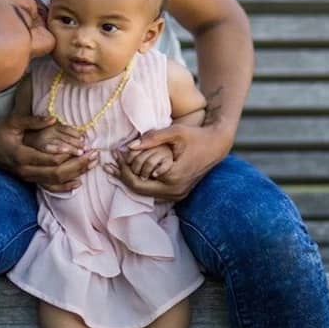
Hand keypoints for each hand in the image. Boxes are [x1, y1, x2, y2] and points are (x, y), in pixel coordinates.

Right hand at [0, 114, 98, 191]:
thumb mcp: (12, 122)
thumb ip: (32, 121)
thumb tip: (52, 118)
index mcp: (22, 155)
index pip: (50, 159)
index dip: (70, 155)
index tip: (85, 147)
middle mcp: (26, 170)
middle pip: (57, 173)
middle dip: (78, 166)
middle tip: (95, 157)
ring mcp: (27, 177)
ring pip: (55, 182)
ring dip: (75, 175)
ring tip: (92, 165)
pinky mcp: (29, 180)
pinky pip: (49, 188)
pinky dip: (64, 187)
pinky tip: (78, 182)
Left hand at [105, 124, 230, 201]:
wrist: (217, 145)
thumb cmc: (196, 135)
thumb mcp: (175, 132)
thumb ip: (152, 138)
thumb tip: (129, 146)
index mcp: (172, 178)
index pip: (137, 180)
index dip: (122, 169)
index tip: (115, 154)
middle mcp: (175, 191)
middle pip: (139, 190)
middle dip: (123, 176)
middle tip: (111, 163)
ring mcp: (177, 195)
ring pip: (146, 193)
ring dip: (132, 180)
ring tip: (118, 166)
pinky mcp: (178, 194)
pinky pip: (154, 192)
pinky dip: (142, 182)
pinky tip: (133, 171)